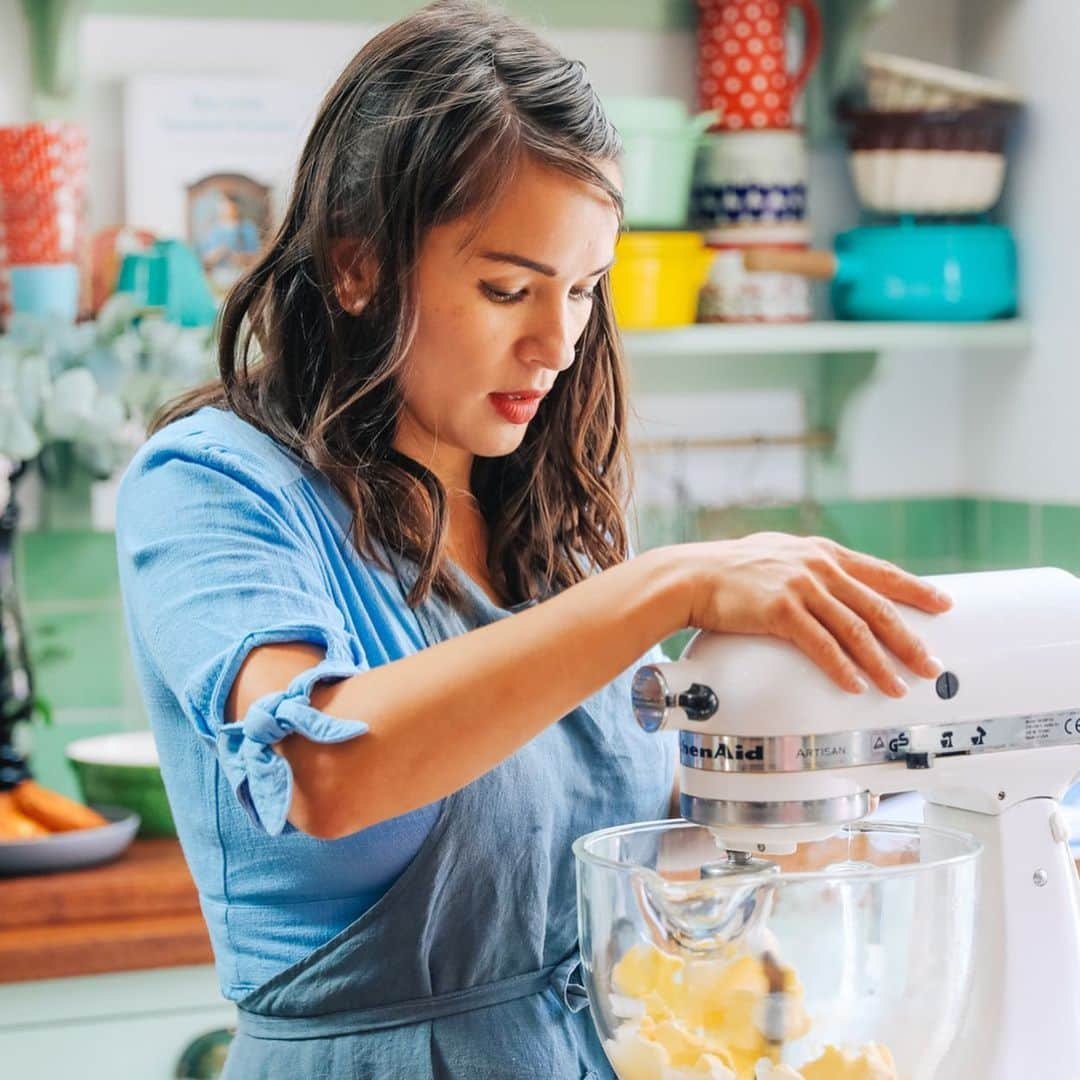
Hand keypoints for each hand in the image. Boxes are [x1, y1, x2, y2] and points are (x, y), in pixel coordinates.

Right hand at [676, 533, 951, 696]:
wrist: (692, 576)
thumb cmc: (730, 570)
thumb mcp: (779, 554)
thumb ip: (810, 566)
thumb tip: (835, 583)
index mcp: (822, 553)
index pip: (881, 572)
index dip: (916, 589)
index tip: (944, 604)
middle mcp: (818, 567)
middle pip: (877, 607)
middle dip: (909, 640)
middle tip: (931, 664)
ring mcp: (800, 587)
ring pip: (855, 630)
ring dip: (881, 663)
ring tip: (897, 686)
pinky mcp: (780, 610)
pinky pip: (820, 644)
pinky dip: (842, 667)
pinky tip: (855, 684)